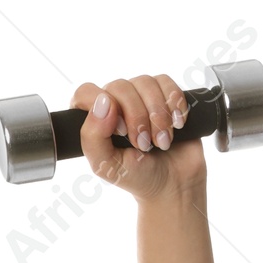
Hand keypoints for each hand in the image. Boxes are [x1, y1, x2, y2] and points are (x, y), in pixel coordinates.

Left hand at [72, 74, 206, 202]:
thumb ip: (92, 137)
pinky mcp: (164, 93)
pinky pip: (167, 82)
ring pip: (145, 82)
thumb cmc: (135, 175)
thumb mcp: (106, 165)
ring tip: (162, 141)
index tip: (119, 131)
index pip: (86, 92)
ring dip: (158, 115)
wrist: (173, 181)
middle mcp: (114, 104)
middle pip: (120, 86)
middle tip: (143, 144)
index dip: (103, 106)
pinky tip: (177, 125)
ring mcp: (139, 96)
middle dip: (136, 117)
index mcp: (93, 120)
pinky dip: (174, 104)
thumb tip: (103, 101)